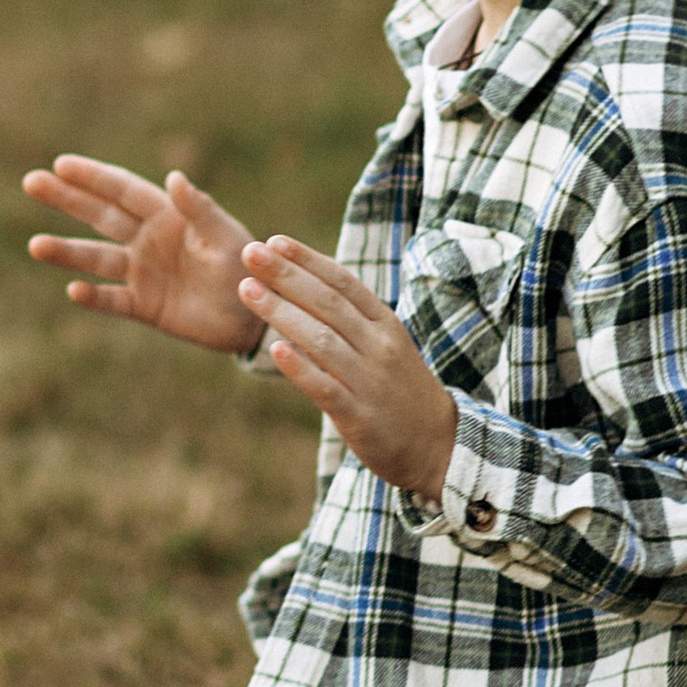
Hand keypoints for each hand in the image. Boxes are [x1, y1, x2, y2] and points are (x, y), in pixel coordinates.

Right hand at [23, 155, 262, 352]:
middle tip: (31, 182)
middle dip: (66, 199)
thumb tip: (174, 177)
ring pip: (97, 258)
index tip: (61, 164)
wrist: (258, 318)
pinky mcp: (144, 306)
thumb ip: (199, 210)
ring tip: (36, 246)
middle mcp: (147, 240)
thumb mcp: (226, 238)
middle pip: (100, 216)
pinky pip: (112, 300)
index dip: (93, 177)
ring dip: (67, 253)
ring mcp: (142, 273)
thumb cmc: (249, 269)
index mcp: (167, 215)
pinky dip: (93, 297)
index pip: (123, 190)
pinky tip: (74, 292)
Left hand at [239, 236, 459, 498]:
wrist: (439, 445)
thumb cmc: (399, 388)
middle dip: (285, 274)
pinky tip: (274, 350)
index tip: (274, 240)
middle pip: (328, 302)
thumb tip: (300, 286)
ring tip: (247, 289)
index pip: (344, 281)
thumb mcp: (385, 344)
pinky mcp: (359, 416)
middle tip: (248, 251)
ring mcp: (370, 381)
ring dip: (281, 311)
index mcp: (385, 324)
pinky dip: (300, 368)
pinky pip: (325, 387)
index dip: (308, 260)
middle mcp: (379, 346)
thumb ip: (349, 319)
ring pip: (321, 339)